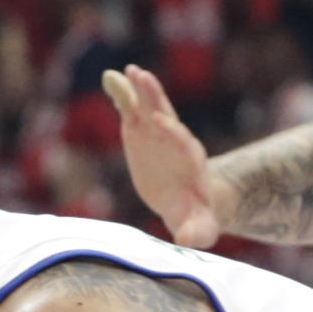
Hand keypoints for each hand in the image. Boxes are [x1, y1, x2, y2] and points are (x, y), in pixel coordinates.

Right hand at [101, 62, 222, 246]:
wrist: (191, 202)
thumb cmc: (196, 216)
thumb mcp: (200, 228)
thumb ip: (197, 232)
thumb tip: (189, 241)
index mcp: (190, 162)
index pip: (182, 142)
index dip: (172, 132)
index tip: (161, 121)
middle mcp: (174, 142)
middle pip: (167, 115)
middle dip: (156, 98)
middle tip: (144, 78)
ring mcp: (157, 135)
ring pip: (149, 108)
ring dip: (140, 89)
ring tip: (128, 70)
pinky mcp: (142, 134)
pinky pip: (132, 112)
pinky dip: (123, 97)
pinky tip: (112, 79)